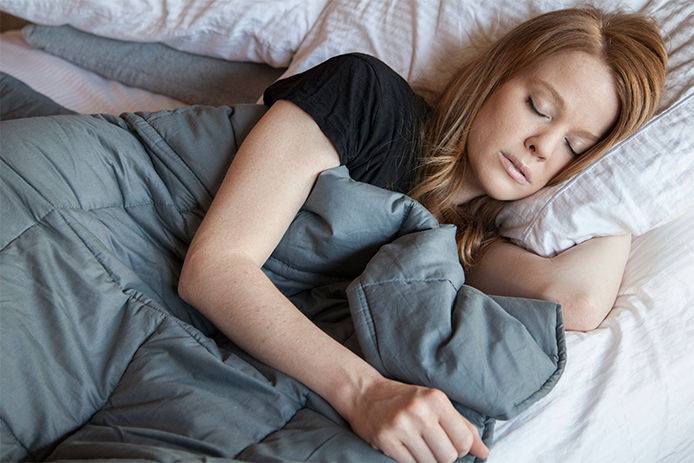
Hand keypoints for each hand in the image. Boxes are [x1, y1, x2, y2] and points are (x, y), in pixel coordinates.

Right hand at [346, 377, 489, 462]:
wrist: (364, 393)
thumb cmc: (405, 399)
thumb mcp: (435, 404)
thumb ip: (462, 426)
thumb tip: (484, 451)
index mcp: (436, 399)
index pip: (463, 440)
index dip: (460, 449)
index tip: (449, 443)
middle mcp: (419, 411)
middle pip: (448, 456)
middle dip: (443, 457)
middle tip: (431, 445)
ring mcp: (401, 426)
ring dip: (426, 460)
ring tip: (416, 444)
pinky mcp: (386, 439)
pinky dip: (410, 460)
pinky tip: (404, 446)